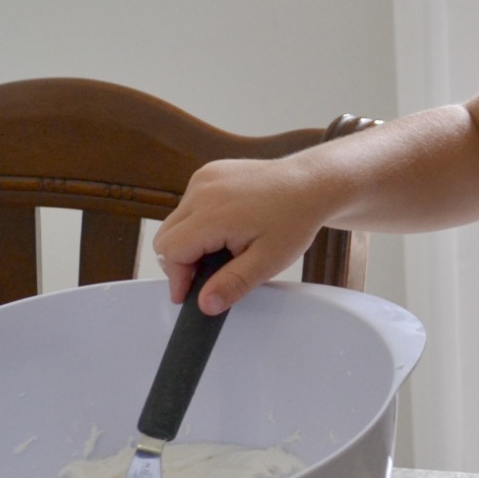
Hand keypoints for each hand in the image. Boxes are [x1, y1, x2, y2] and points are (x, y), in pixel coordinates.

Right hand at [152, 155, 332, 314]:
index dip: (178, 277)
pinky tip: (228, 227)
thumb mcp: (268, 261)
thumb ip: (233, 284)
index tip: (190, 294)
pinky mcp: (210, 172)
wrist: (312, 184)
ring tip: (226, 248)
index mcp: (213, 213)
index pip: (170, 251)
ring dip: (192, 240)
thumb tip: (205, 305)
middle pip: (166, 236)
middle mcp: (203, 189)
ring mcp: (205, 177)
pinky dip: (200, 220)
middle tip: (212, 274)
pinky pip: (190, 203)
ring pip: (176, 220)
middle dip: (183, 261)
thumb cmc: (295, 219)